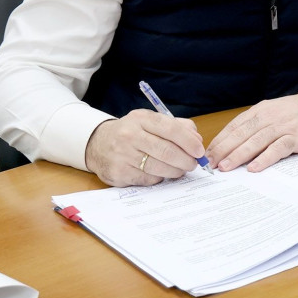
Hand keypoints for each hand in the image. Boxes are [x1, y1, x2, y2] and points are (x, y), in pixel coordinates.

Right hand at [85, 110, 206, 186]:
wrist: (98, 144)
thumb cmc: (132, 132)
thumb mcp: (151, 122)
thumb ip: (177, 127)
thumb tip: (197, 141)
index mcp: (141, 119)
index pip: (171, 129)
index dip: (189, 141)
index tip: (199, 151)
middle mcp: (130, 136)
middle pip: (166, 151)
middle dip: (185, 160)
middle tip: (193, 164)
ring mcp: (122, 155)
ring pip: (159, 168)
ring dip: (175, 171)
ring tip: (180, 170)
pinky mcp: (119, 173)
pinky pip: (148, 179)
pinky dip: (159, 178)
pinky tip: (160, 173)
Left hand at [206, 91, 297, 172]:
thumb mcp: (274, 113)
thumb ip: (257, 125)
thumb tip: (235, 145)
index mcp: (261, 111)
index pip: (235, 126)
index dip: (220, 141)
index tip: (207, 154)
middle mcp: (269, 117)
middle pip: (241, 134)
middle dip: (223, 149)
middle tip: (210, 164)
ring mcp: (283, 126)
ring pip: (256, 141)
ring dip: (238, 155)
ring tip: (225, 167)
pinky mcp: (297, 136)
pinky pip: (278, 148)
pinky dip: (265, 158)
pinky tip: (254, 168)